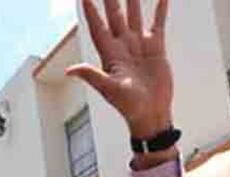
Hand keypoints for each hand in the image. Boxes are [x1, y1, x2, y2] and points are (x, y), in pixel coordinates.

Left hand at [67, 0, 172, 139]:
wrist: (151, 114)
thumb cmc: (128, 106)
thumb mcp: (109, 89)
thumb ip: (92, 76)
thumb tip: (69, 70)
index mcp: (109, 54)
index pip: (97, 26)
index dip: (90, 9)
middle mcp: (122, 46)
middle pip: (114, 15)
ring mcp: (139, 45)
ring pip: (134, 15)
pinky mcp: (156, 48)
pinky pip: (157, 23)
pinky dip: (160, 9)